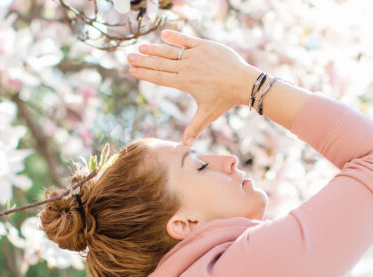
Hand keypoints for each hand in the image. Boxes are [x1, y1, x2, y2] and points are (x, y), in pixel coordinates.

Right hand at [127, 30, 258, 144]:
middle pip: (160, 64)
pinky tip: (164, 34)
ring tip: (142, 47)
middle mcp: (187, 68)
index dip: (144, 74)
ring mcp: (196, 56)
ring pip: (170, 51)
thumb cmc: (225, 100)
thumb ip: (194, 128)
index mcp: (184, 83)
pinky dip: (175, 37)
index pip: (159, 78)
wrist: (243, 82)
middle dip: (143, 61)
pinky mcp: (205, 46)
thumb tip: (185, 146)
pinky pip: (187, 40)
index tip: (132, 70)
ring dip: (155, 49)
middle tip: (129, 57)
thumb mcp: (207, 114)